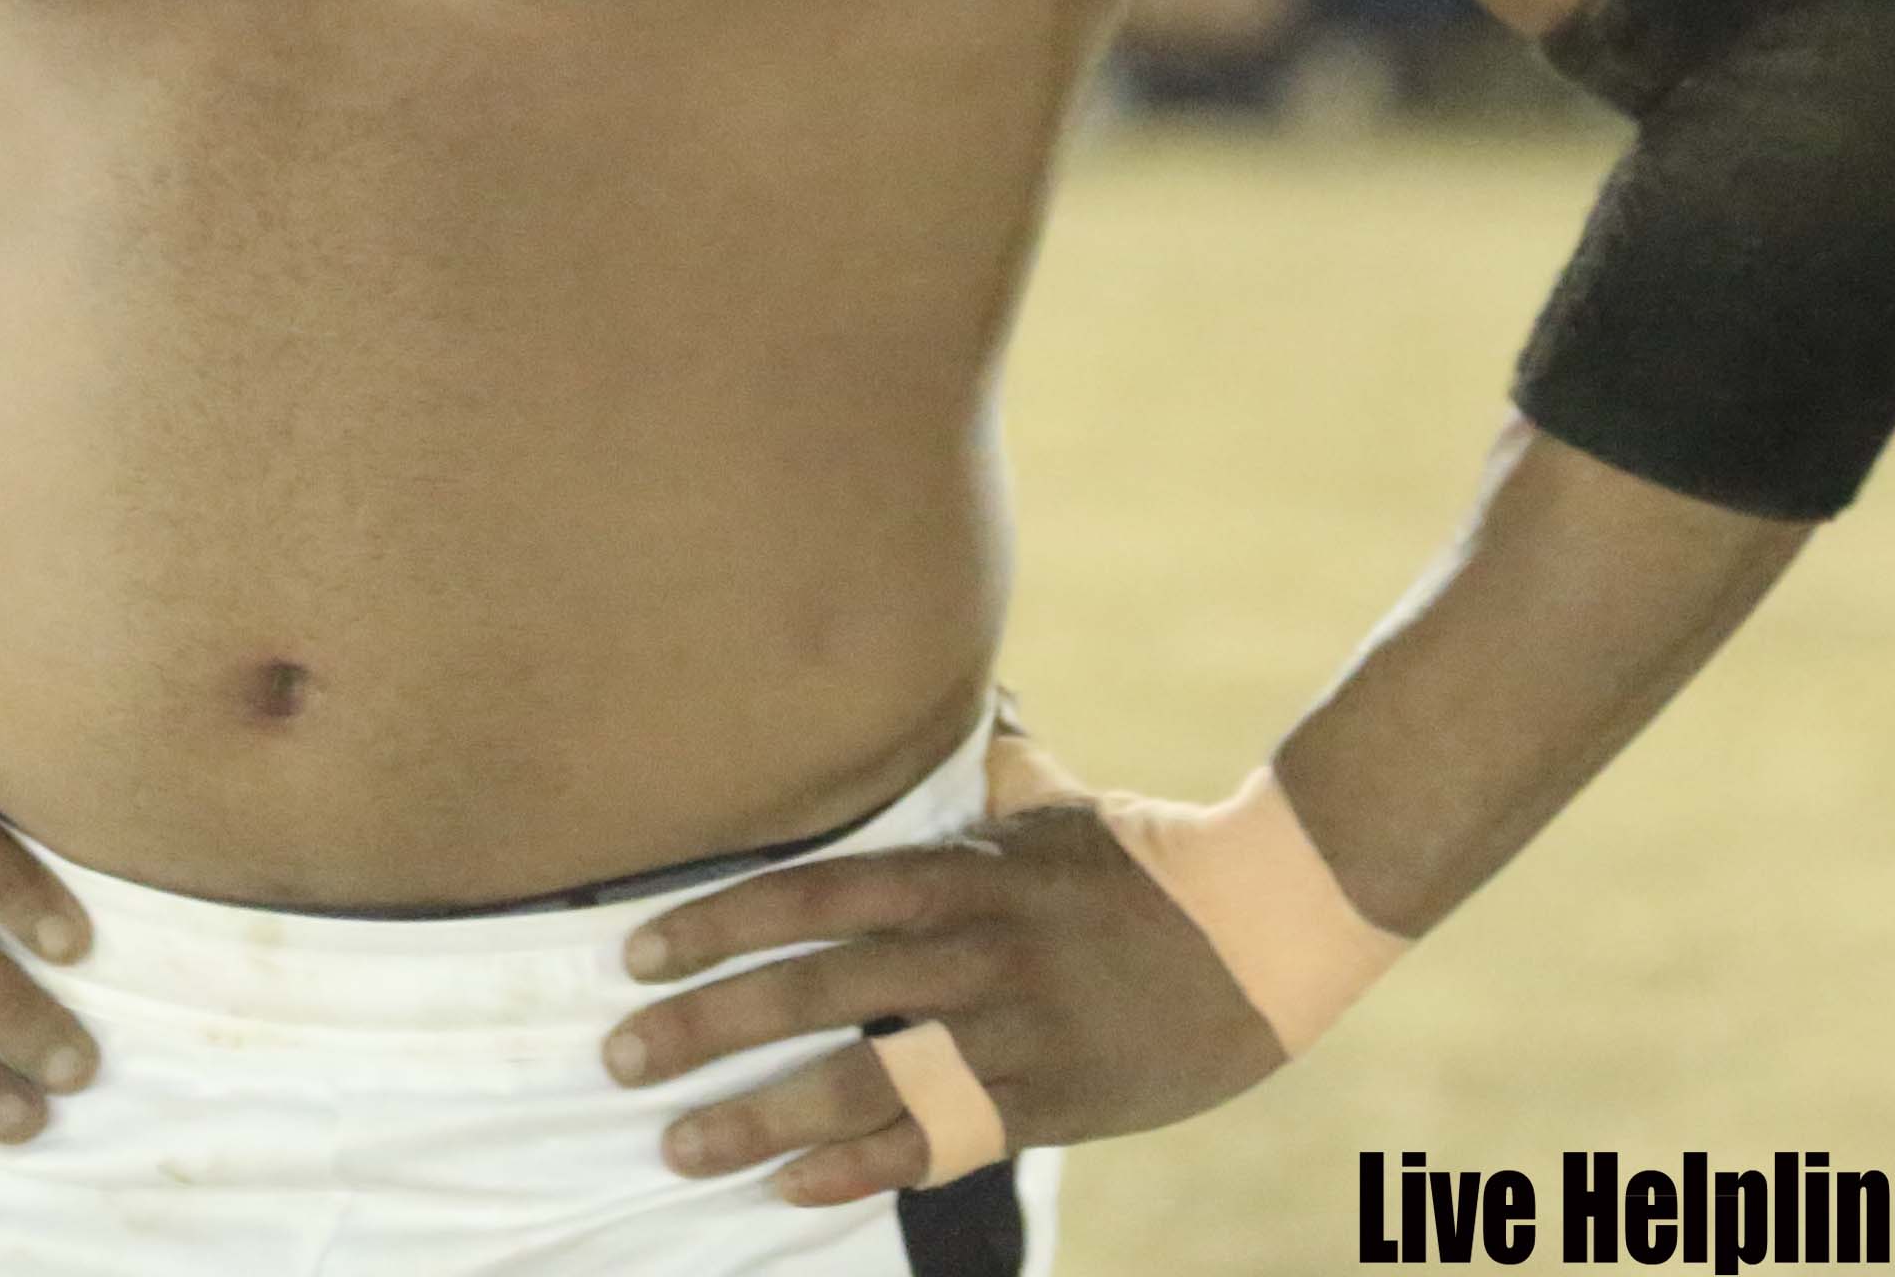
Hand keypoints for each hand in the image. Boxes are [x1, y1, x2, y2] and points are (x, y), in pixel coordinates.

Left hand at [604, 792, 1284, 1205]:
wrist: (1274, 927)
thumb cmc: (1151, 857)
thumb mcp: (1054, 801)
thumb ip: (982, 768)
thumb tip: (940, 703)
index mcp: (968, 870)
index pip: (818, 893)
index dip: (721, 921)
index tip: (638, 953)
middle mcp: (979, 949)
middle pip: (819, 990)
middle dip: (709, 1026)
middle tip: (620, 1056)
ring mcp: (1016, 1032)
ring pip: (867, 1079)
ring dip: (761, 1115)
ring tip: (679, 1145)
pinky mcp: (1054, 1103)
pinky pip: (940, 1144)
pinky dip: (859, 1169)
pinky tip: (790, 1191)